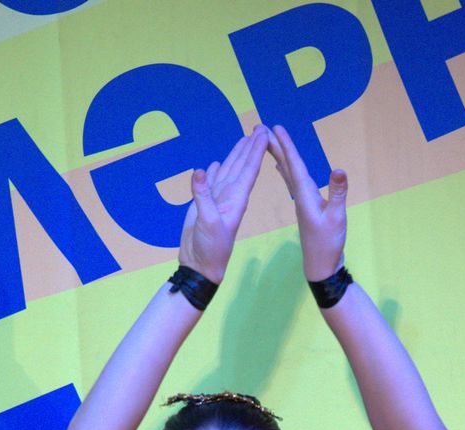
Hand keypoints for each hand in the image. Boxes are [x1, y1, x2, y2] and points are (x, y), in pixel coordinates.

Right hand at [178, 125, 268, 283]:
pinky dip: (214, 172)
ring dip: (235, 155)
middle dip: (250, 146)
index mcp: (236, 199)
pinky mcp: (205, 206)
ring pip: (228, 171)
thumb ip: (204, 196)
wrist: (201, 267)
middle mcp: (230, 197)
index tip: (264, 133)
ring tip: (243, 138)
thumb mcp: (209, 222)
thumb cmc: (211, 249)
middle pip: (242, 166)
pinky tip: (215, 164)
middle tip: (259, 127)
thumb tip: (200, 171)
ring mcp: (218, 201)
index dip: (256, 150)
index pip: (249, 169)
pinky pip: (211, 183)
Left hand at [266, 126, 345, 280]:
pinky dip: (286, 170)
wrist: (320, 267)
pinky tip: (280, 166)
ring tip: (268, 140)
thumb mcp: (336, 218)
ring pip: (286, 172)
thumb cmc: (329, 244)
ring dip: (278, 154)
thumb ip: (337, 194)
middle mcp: (299, 195)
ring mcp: (301, 201)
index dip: (284, 146)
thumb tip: (339, 170)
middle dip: (274, 145)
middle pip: (284, 165)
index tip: (272, 128)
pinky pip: (292, 182)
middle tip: (260, 126)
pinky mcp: (305, 207)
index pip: (292, 165)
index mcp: (304, 195)